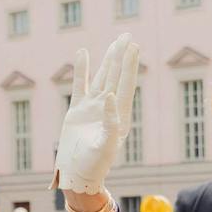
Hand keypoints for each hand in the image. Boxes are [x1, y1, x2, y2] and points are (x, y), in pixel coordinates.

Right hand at [54, 33, 140, 197]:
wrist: (78, 175)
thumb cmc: (95, 165)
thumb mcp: (106, 145)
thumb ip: (110, 121)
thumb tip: (111, 95)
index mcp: (119, 116)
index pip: (125, 85)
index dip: (129, 65)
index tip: (133, 47)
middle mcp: (108, 109)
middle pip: (115, 77)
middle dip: (121, 57)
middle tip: (127, 36)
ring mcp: (93, 108)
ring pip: (100, 78)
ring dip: (107, 60)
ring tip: (114, 43)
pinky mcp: (77, 111)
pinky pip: (80, 85)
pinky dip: (82, 70)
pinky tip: (83, 53)